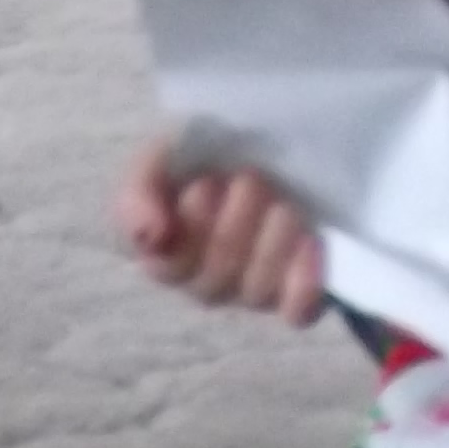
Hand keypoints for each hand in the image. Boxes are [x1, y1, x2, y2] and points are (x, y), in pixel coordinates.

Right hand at [118, 137, 328, 326]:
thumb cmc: (207, 151)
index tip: (207, 182)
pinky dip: (303, 282)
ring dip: (272, 237)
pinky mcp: (297, 289)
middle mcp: (207, 278)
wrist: (270, 137)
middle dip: (236, 220)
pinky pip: (297, 309)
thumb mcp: (163, 155)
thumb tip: (150, 237)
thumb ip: (139, 192)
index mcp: (167, 253)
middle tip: (249, 179)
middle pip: (217, 274)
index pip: (170, 265)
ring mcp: (253, 286)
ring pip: (256, 289)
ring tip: (281, 201)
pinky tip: (309, 243)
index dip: (192, 225)